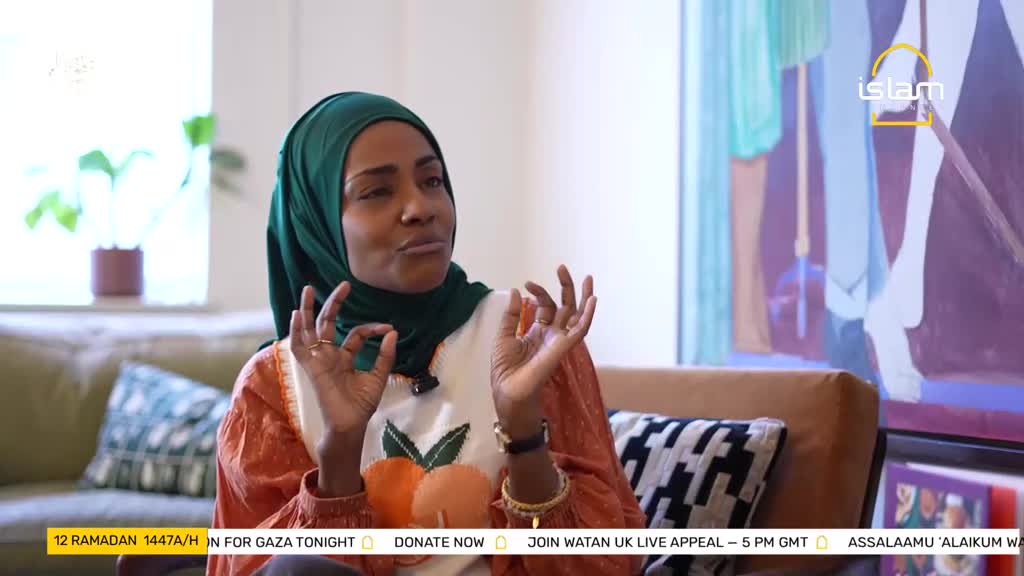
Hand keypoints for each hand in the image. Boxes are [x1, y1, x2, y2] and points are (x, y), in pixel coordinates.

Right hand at [288, 282, 397, 436]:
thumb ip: (384, 355)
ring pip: (309, 330)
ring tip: (309, 289)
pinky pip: (299, 347)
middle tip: (344, 285)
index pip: (355, 334)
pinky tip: (298, 314)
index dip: (371, 328)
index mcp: (344, 358)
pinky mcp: (311, 368)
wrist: (351, 425)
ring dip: (308, 310)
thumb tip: (393, 332)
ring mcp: (319, 360)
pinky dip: (296, 331)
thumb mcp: (377, 376)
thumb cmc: (361, 405)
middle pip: (327, 324)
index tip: (388, 327)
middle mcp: (329, 356)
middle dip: (334, 304)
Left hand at [490, 265, 595, 435]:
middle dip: (566, 287)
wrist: (508, 392)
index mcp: (538, 332)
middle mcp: (552, 335)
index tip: (527, 284)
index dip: (539, 293)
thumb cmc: (505, 371)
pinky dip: (588, 315)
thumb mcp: (503, 337)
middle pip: (565, 307)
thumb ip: (511, 316)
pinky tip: (592, 300)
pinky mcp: (563, 348)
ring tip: (588, 278)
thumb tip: (517, 291)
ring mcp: (560, 341)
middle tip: (562, 267)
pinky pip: (581, 330)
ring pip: (578, 316)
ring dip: (584, 297)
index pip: (546, 306)